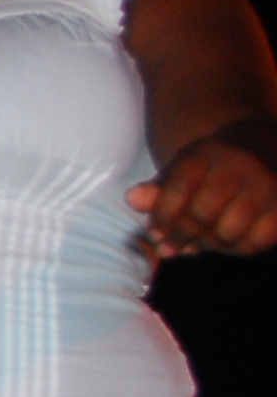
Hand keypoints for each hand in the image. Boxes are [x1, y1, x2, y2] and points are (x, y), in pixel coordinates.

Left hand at [129, 130, 276, 258]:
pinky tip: (226, 243)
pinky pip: (256, 242)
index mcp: (206, 153)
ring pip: (229, 232)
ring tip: (197, 244)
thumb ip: (157, 189)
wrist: (261, 147)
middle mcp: (240, 167)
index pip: (178, 188)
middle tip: (170, 248)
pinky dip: (236, 249)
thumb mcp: (181, 170)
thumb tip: (133, 199)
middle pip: (202, 214)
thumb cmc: (211, 168)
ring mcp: (266, 186)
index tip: (154, 233)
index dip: (162, 216)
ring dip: (208, 245)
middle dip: (181, 236)